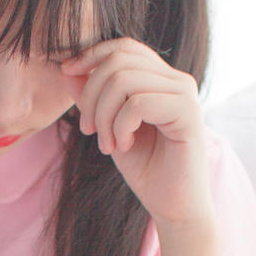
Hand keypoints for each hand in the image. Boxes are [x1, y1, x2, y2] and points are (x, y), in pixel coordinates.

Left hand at [62, 39, 212, 226]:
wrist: (174, 208)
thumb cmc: (146, 169)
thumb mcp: (109, 128)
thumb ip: (92, 98)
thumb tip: (66, 67)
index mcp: (161, 79)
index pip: (124, 47)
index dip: (91, 55)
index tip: (67, 74)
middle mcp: (177, 80)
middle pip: (119, 60)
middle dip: (92, 94)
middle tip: (88, 130)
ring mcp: (185, 94)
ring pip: (124, 81)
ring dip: (104, 116)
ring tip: (106, 145)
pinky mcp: (189, 113)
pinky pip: (137, 103)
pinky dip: (119, 127)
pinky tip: (123, 146)